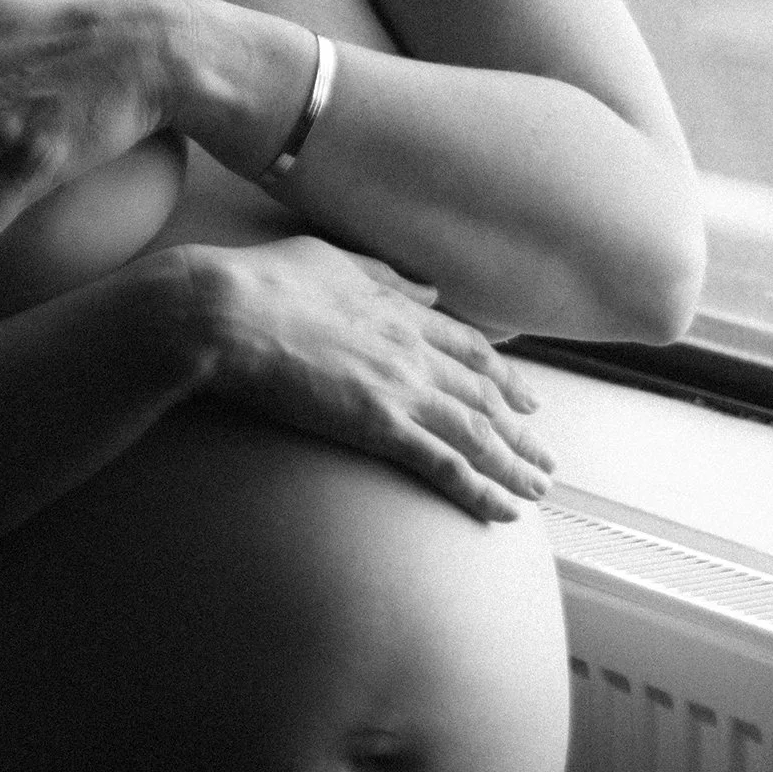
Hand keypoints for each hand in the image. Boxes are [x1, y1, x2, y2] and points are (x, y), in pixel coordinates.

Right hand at [185, 237, 554, 521]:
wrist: (228, 313)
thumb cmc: (263, 283)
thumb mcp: (333, 260)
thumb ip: (384, 276)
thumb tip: (425, 288)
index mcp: (402, 311)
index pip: (470, 349)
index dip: (504, 378)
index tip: (525, 399)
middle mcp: (414, 351)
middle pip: (485, 397)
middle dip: (521, 433)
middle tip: (544, 460)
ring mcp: (400, 389)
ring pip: (478, 434)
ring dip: (513, 468)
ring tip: (536, 493)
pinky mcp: (378, 426)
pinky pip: (444, 464)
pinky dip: (479, 490)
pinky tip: (501, 511)